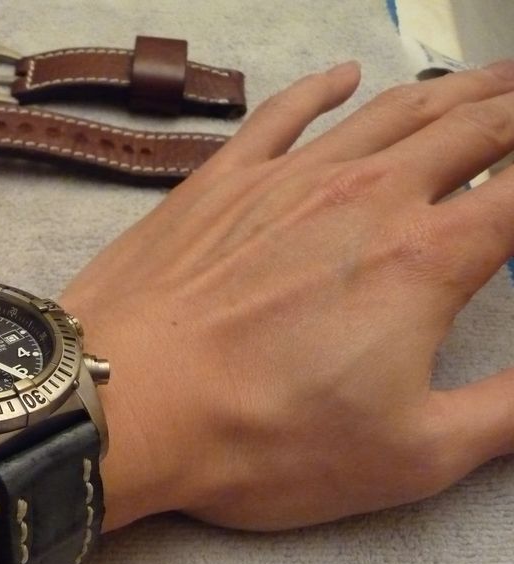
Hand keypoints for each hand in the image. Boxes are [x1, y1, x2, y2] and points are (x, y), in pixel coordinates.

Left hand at [61, 60, 513, 531]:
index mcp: (426, 259)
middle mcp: (367, 197)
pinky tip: (345, 74)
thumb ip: (506, 412)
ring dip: (449, 89)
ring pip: (388, 112)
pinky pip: (282, 114)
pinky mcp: (220, 182)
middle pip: (469, 130)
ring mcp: (287, 180)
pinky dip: (322, 87)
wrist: (123, 404)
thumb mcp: (409, 454)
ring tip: (487, 78)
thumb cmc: (259, 439)